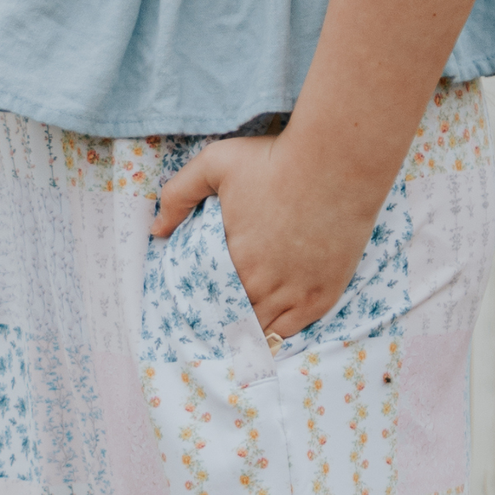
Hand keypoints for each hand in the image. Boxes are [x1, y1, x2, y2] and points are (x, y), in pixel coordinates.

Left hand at [150, 129, 379, 339]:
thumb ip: (179, 194)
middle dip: (222, 321)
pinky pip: (292, 331)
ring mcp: (295, 293)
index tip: (198, 306)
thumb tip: (157, 229)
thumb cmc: (276, 159)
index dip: (201, 304)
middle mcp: (262, 285)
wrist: (337, 161)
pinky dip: (276, 335)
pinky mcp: (323, 294)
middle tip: (215, 323)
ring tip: (235, 335)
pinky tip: (266, 336)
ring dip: (247, 331)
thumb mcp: (215, 163)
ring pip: (261, 331)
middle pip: (232, 319)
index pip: (207, 299)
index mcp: (232, 260)